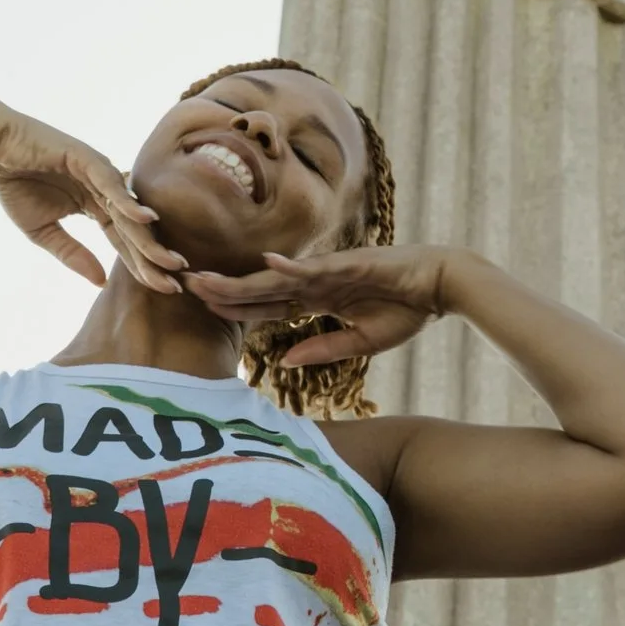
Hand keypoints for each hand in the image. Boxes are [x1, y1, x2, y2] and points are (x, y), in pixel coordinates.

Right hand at [0, 109, 188, 294]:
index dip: (142, 266)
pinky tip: (146, 219)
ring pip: (129, 211)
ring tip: (170, 261)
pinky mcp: (88, 158)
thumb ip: (73, 254)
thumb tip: (101, 282)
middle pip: (135, 230)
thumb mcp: (43, 232)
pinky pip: (112, 184)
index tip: (164, 289)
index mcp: (97, 206)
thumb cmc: (16, 185)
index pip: (124, 241)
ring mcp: (100, 173)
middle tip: (177, 284)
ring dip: (149, 237)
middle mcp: (106, 189)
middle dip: (155, 258)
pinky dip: (128, 201)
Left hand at [185, 246, 454, 365]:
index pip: (267, 306)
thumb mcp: (361, 341)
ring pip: (276, 278)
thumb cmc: (406, 310)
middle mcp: (317, 282)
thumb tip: (285, 362)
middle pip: (261, 289)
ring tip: (205, 280)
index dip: (235, 309)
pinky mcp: (351, 264)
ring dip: (240, 279)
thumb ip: (324, 348)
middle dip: (223, 291)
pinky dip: (291, 266)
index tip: (203, 311)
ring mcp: (330, 271)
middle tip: (183, 287)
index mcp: (318, 300)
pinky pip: (317, 267)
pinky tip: (265, 263)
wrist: (441, 286)